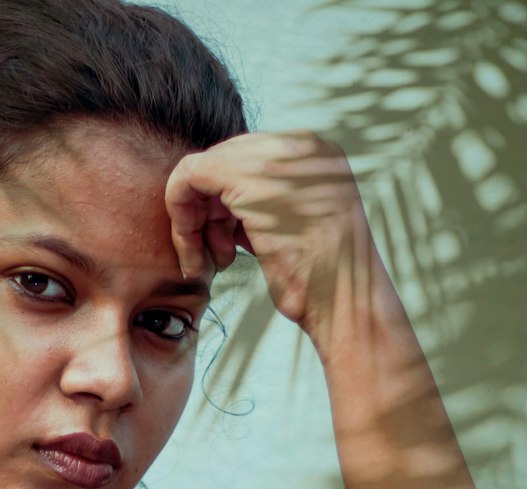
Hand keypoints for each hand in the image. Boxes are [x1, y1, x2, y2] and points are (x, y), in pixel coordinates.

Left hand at [164, 132, 380, 351]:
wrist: (345, 305)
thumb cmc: (322, 283)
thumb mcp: (295, 229)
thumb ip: (266, 204)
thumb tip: (224, 204)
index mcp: (316, 153)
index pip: (246, 159)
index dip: (224, 203)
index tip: (224, 244)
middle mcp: (300, 145)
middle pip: (224, 162)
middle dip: (207, 211)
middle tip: (212, 255)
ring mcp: (277, 157)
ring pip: (204, 170)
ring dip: (196, 222)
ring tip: (215, 261)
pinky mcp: (249, 179)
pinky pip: (190, 177)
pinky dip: (181, 218)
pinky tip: (194, 257)